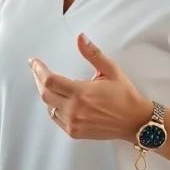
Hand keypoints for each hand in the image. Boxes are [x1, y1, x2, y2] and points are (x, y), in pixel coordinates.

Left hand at [29, 33, 149, 141]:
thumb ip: (93, 54)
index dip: (39, 70)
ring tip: (47, 83)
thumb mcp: (111, 70)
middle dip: (38, 79)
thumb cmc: (124, 94)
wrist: (135, 121)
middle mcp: (74, 109)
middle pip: (45, 93)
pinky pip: (56, 118)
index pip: (50, 80)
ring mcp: (73, 122)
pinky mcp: (75, 132)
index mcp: (81, 92)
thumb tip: (80, 37)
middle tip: (36, 70)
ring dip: (46, 94)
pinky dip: (53, 107)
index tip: (34, 62)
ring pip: (49, 106)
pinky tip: (57, 100)